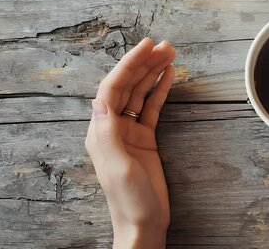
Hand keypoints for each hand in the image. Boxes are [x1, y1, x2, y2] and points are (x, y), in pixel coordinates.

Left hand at [85, 38, 175, 248]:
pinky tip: (169, 76)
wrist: (144, 223)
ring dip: (153, 73)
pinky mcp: (145, 138)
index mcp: (101, 130)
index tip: (145, 47)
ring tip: (170, 53)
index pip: (113, 88)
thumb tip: (98, 99)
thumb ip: (107, 133)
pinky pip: (152, 108)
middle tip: (164, 44)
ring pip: (141, 93)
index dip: (128, 65)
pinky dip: (161, 91)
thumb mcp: (118, 167)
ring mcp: (129, 131)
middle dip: (144, 63)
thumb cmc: (129, 200)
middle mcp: (112, 126)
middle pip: (128, 86)